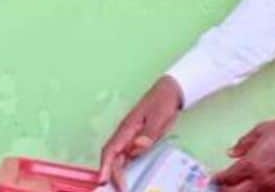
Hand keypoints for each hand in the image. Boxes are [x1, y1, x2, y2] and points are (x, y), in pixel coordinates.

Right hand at [98, 76, 183, 190]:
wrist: (171, 91)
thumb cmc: (162, 101)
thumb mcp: (158, 117)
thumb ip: (147, 133)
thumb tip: (135, 148)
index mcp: (127, 128)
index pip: (111, 149)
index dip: (106, 165)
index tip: (104, 180)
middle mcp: (126, 135)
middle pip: (114, 157)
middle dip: (113, 175)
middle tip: (121, 190)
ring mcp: (132, 138)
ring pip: (121, 159)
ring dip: (119, 174)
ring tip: (123, 188)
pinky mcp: (139, 141)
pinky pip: (131, 157)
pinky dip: (129, 169)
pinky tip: (132, 178)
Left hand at [213, 116, 274, 191]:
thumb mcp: (262, 130)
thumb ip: (244, 143)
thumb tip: (231, 151)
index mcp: (252, 163)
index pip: (229, 177)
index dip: (219, 179)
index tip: (214, 179)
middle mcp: (261, 178)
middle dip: (226, 190)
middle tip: (221, 187)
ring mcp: (274, 186)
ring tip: (237, 188)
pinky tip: (256, 188)